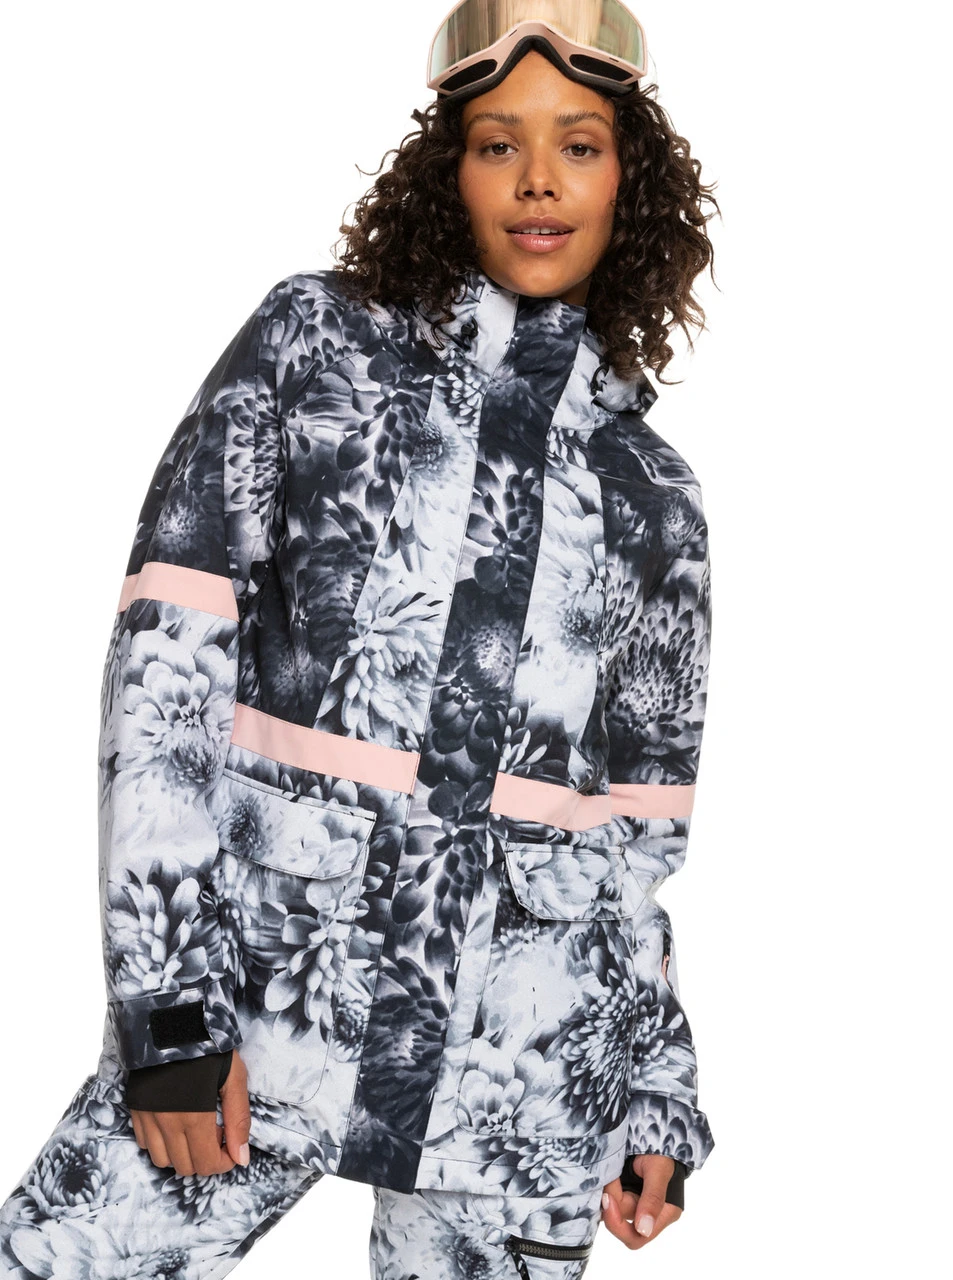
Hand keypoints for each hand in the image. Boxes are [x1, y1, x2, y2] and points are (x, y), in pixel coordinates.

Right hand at [130, 1048, 251, 1175]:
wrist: (171, 1020)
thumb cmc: (207, 1047)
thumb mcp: (234, 1077)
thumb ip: (239, 1118)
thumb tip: (242, 1158)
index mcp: (195, 1117)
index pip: (207, 1164)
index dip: (224, 1162)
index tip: (230, 1145)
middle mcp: (167, 1124)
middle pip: (185, 1166)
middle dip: (205, 1157)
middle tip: (215, 1132)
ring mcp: (148, 1117)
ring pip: (162, 1160)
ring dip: (181, 1153)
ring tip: (194, 1128)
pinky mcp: (135, 1108)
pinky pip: (144, 1143)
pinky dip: (160, 1143)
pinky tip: (174, 1122)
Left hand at [601, 1154, 682, 1248]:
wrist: (654, 1133)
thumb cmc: (661, 1151)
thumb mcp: (658, 1170)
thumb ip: (653, 1198)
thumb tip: (644, 1230)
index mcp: (664, 1214)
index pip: (637, 1237)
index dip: (618, 1223)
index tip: (607, 1198)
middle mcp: (648, 1214)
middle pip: (620, 1222)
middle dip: (610, 1202)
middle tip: (607, 1179)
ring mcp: (635, 1204)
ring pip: (611, 1210)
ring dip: (606, 1191)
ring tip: (609, 1170)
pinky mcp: (623, 1194)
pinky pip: (608, 1200)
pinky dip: (603, 1188)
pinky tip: (605, 1174)